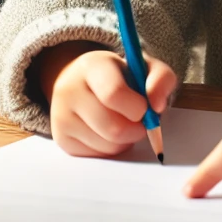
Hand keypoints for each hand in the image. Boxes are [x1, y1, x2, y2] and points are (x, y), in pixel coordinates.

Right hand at [38, 44, 177, 157]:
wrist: (80, 80)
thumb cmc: (118, 76)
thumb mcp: (142, 67)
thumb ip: (161, 79)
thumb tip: (157, 106)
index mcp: (91, 66)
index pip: (114, 93)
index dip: (137, 107)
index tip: (144, 107)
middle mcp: (69, 89)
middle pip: (112, 128)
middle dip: (135, 130)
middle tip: (139, 121)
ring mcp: (61, 116)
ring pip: (107, 145)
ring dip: (125, 141)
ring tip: (122, 123)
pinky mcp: (61, 138)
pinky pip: (97, 156)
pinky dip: (110, 149)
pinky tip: (107, 132)